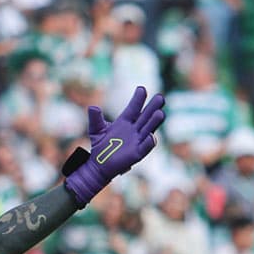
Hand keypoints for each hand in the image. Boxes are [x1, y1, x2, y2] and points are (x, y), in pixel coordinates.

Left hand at [64, 86, 164, 205]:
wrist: (99, 164)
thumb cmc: (100, 146)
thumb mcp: (96, 130)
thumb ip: (95, 119)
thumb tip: (92, 107)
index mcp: (125, 121)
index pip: (133, 108)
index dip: (138, 99)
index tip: (141, 89)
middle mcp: (134, 129)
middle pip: (145, 116)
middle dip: (152, 107)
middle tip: (160, 97)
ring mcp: (137, 141)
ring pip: (148, 130)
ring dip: (154, 122)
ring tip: (160, 113)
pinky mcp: (137, 154)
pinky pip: (145, 147)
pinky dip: (149, 142)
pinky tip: (152, 137)